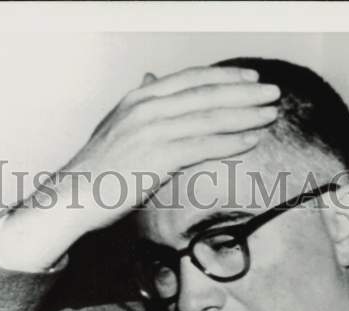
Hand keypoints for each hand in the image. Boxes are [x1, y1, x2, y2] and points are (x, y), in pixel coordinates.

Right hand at [49, 65, 280, 234]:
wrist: (74, 196)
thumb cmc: (99, 168)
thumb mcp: (117, 124)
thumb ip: (141, 104)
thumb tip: (152, 78)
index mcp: (139, 97)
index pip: (191, 78)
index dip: (225, 76)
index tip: (252, 76)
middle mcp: (146, 108)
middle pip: (206, 94)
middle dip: (245, 92)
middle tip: (274, 93)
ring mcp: (151, 132)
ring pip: (209, 118)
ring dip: (245, 116)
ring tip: (270, 115)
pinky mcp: (156, 158)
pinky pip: (202, 147)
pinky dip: (229, 143)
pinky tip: (250, 142)